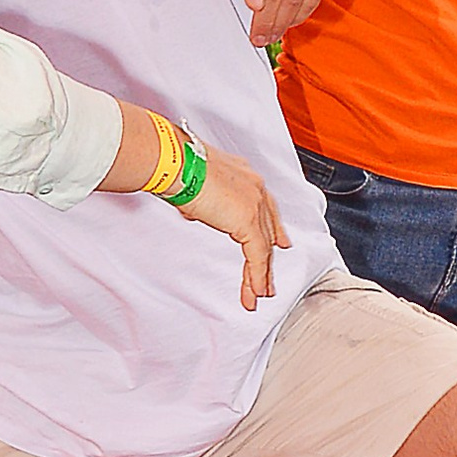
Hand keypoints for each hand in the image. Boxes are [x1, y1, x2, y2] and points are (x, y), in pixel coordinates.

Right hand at [164, 147, 292, 310]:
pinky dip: (256, 275)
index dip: (273, 229)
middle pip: (267, 230)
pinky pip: (257, 255)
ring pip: (263, 247)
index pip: (266, 207)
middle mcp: (255, 187)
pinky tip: (255, 290)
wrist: (176, 162)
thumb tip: (197, 211)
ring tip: (258, 294)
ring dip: (260, 274)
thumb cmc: (177, 165)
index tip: (280, 243)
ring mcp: (254, 203)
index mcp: (245, 176)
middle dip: (267, 257)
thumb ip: (203, 201)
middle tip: (268, 279)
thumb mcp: (195, 185)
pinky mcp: (248, 220)